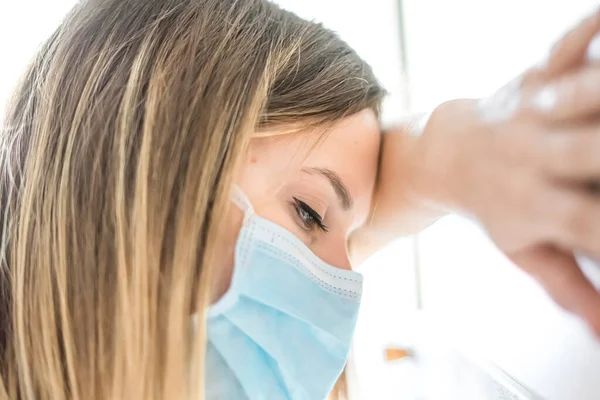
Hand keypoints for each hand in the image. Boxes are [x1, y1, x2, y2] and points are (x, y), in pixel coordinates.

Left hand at [425, 9, 599, 332]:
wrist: (440, 156)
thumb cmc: (492, 207)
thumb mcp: (525, 252)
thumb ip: (569, 288)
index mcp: (533, 208)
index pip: (588, 224)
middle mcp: (531, 159)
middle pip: (588, 152)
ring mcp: (530, 114)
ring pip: (576, 97)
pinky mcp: (531, 79)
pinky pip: (560, 49)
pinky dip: (589, 31)